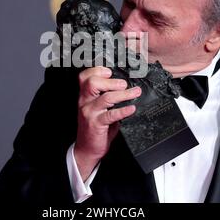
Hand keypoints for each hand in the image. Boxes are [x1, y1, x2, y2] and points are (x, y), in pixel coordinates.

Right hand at [74, 66, 140, 180]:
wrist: (86, 149)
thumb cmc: (94, 128)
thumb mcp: (97, 109)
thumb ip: (107, 98)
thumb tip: (125, 87)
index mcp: (84, 97)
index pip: (84, 77)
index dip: (97, 70)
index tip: (110, 72)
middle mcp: (84, 102)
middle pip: (92, 83)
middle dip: (110, 81)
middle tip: (123, 84)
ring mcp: (90, 113)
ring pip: (105, 97)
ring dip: (123, 94)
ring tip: (134, 92)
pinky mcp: (96, 124)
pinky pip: (111, 115)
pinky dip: (123, 110)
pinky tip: (132, 109)